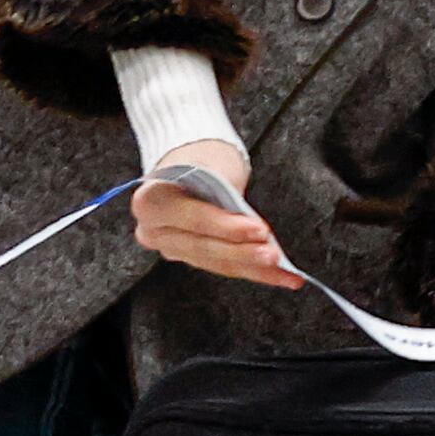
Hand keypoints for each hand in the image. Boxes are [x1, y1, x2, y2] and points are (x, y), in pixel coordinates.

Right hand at [131, 140, 301, 288]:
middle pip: (203, 247)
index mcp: (150, 201)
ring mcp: (169, 247)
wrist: (191, 161)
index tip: (260, 230)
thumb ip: (227, 199)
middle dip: (242, 253)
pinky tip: (280, 276)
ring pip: (215, 262)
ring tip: (284, 272)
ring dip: (253, 268)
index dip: (228, 228)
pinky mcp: (189, 257)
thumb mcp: (213, 168)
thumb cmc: (202, 159)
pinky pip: (223, 266)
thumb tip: (257, 231)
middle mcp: (152, 230)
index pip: (195, 219)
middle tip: (273, 255)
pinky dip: (253, 270)